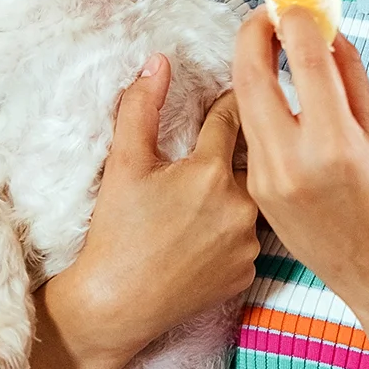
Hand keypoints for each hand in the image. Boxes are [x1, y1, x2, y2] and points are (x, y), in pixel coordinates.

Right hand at [49, 55, 258, 364]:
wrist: (116, 305)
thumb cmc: (115, 233)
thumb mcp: (123, 164)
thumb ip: (141, 107)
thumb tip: (157, 62)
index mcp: (211, 171)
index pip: (232, 119)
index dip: (228, 104)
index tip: (231, 94)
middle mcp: (241, 206)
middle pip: (251, 161)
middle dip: (236, 154)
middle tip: (212, 154)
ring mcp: (248, 244)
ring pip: (252, 203)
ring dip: (237, 196)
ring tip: (204, 202)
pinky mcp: (247, 273)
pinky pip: (249, 241)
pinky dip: (233, 235)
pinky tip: (207, 238)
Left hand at [231, 7, 368, 303]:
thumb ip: (349, 78)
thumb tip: (324, 32)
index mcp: (334, 142)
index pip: (303, 59)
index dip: (294, 21)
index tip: (294, 7)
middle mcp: (293, 160)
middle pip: (250, 75)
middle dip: (252, 34)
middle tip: (264, 15)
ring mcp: (266, 178)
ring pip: (243, 102)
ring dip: (250, 66)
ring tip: (269, 46)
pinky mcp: (254, 190)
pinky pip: (250, 133)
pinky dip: (258, 104)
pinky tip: (274, 94)